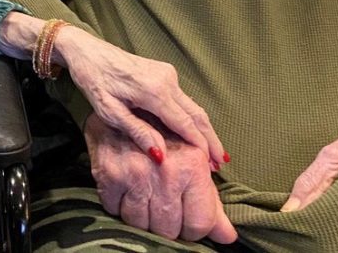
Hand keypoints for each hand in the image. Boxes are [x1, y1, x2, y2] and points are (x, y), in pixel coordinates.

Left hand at [0, 12, 226, 164]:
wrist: (86, 51)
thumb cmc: (94, 82)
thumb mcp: (109, 112)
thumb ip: (137, 132)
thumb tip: (161, 156)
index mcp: (154, 91)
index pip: (185, 123)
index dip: (200, 145)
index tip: (212, 166)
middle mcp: (167, 80)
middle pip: (197, 115)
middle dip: (210, 140)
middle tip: (221, 164)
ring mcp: (167, 74)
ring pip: (193, 106)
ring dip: (203, 129)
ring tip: (213, 153)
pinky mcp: (164, 72)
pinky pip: (183, 99)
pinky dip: (192, 117)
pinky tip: (195, 132)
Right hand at [86, 113, 238, 243]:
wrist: (120, 101)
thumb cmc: (160, 133)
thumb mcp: (191, 161)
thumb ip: (210, 200)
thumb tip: (228, 236)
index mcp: (193, 166)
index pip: (199, 223)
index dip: (192, 229)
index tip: (184, 222)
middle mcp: (167, 171)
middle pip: (169, 229)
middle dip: (166, 225)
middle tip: (162, 208)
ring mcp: (136, 173)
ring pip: (141, 224)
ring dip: (141, 217)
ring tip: (143, 199)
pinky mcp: (109, 173)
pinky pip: (115, 210)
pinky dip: (118, 206)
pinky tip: (124, 191)